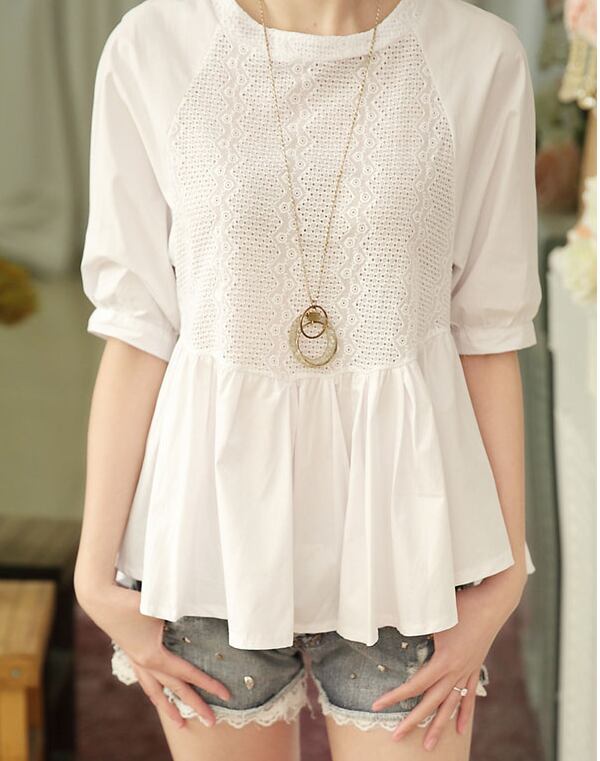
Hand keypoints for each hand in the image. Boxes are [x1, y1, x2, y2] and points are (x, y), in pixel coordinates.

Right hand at [75, 580, 231, 727]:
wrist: (101, 598)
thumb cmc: (132, 602)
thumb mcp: (162, 609)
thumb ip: (181, 617)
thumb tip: (203, 617)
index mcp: (154, 657)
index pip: (188, 674)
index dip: (209, 684)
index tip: (226, 695)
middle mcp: (145, 663)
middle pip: (175, 689)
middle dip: (195, 706)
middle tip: (211, 723)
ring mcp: (136, 660)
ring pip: (156, 691)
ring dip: (169, 708)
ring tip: (179, 724)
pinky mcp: (131, 654)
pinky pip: (145, 680)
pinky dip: (155, 691)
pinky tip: (158, 695)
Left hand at [371, 566, 526, 750]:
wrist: (494, 600)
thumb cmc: (463, 603)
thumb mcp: (436, 615)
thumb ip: (417, 625)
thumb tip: (397, 627)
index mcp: (444, 660)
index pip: (415, 685)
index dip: (395, 697)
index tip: (376, 705)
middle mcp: (456, 671)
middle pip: (431, 702)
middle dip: (413, 721)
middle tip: (395, 737)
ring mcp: (467, 671)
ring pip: (450, 705)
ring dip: (439, 727)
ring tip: (428, 746)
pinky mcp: (475, 667)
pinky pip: (468, 696)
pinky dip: (464, 714)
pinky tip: (460, 730)